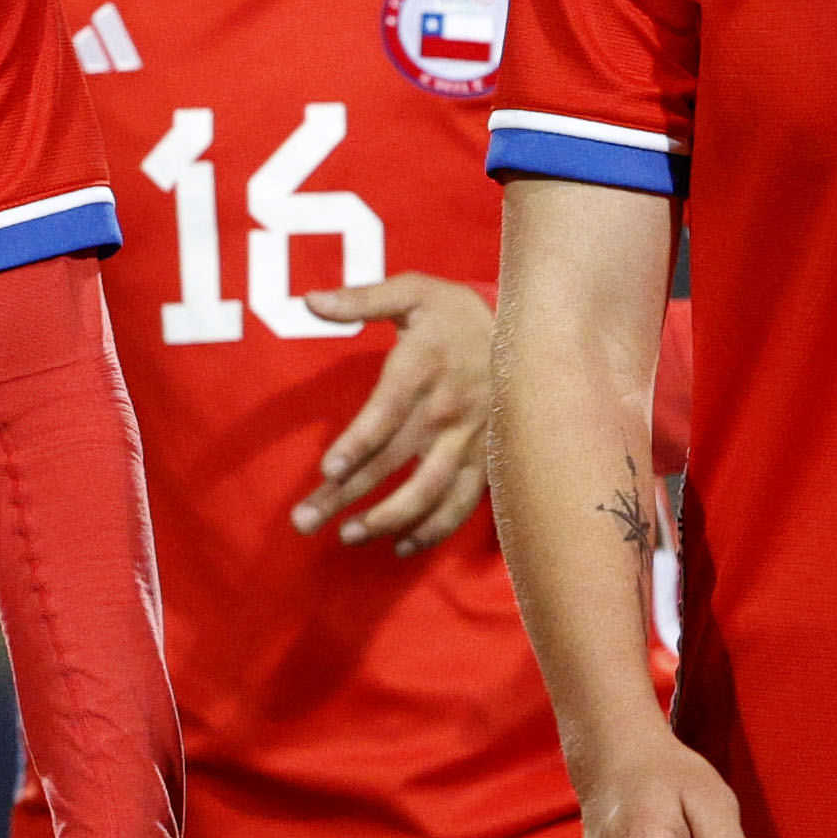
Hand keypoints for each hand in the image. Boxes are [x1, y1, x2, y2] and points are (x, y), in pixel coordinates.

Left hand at [291, 273, 494, 554]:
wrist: (532, 331)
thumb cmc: (456, 314)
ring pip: (427, 491)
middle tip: (305, 521)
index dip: (359, 442)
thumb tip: (309, 301)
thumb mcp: (413, 291)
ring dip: (388, 519)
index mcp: (424, 366)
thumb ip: (361, 299)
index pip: (388, 410)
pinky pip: (461, 504)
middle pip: (393, 460)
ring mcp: (468, 440)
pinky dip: (434, 529)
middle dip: (346, 494)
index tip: (328, 468)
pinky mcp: (485, 461)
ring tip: (349, 536)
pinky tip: (402, 546)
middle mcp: (447, 409)